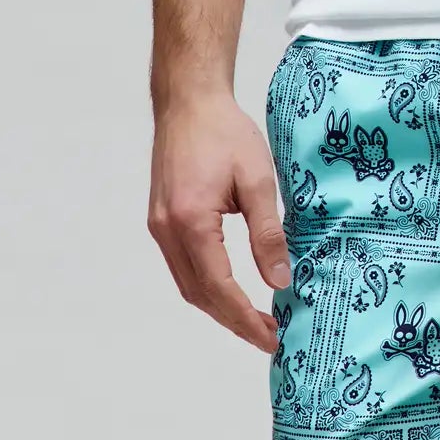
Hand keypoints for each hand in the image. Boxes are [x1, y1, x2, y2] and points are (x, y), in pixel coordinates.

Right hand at [148, 88, 290, 351]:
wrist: (189, 102)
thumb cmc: (226, 133)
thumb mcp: (258, 179)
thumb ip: (268, 233)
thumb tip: (280, 280)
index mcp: (190, 222)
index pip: (219, 287)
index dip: (246, 318)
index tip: (272, 336)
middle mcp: (167, 231)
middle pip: (199, 295)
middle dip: (234, 321)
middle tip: (269, 336)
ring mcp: (160, 227)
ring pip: (188, 284)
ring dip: (219, 307)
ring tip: (255, 319)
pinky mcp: (162, 220)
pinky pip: (182, 266)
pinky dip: (207, 285)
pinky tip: (231, 289)